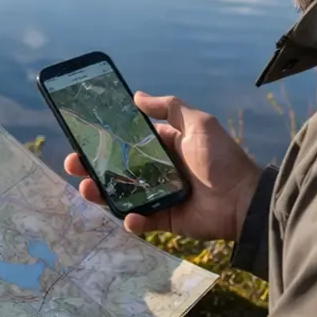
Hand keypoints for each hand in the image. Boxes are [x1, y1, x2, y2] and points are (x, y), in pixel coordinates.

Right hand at [65, 91, 261, 242]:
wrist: (243, 199)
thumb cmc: (222, 158)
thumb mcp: (198, 123)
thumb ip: (169, 107)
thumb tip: (136, 95)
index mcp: (163, 146)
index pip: (126, 142)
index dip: (103, 140)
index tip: (82, 137)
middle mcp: (157, 171)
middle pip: (116, 169)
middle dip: (91, 167)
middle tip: (73, 164)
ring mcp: (159, 197)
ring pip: (120, 195)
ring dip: (100, 193)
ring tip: (87, 189)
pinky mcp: (165, 220)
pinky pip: (141, 221)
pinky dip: (132, 221)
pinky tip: (129, 217)